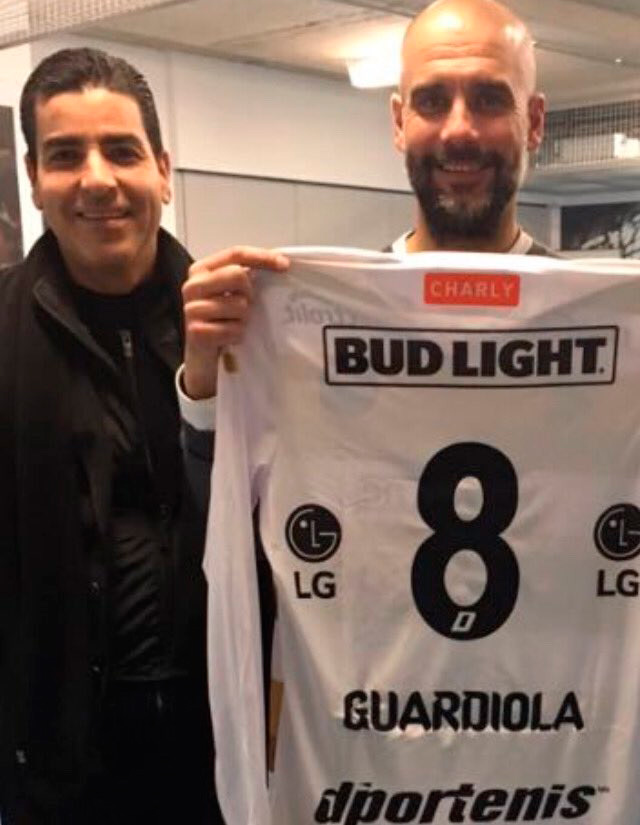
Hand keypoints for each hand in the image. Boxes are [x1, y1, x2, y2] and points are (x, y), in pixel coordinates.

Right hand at [182, 246, 288, 398]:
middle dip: (249, 292)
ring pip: (239, 305)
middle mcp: (192, 286)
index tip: (285, 265)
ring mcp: (192, 309)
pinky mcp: (196, 331)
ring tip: (233, 324)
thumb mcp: (229, 293)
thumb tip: (279, 261)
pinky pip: (234, 329)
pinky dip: (237, 335)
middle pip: (237, 275)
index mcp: (201, 269)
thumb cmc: (220, 320)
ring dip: (244, 319)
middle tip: (246, 305)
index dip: (262, 257)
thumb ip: (244, 276)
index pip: (235, 254)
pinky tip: (229, 338)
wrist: (201, 355)